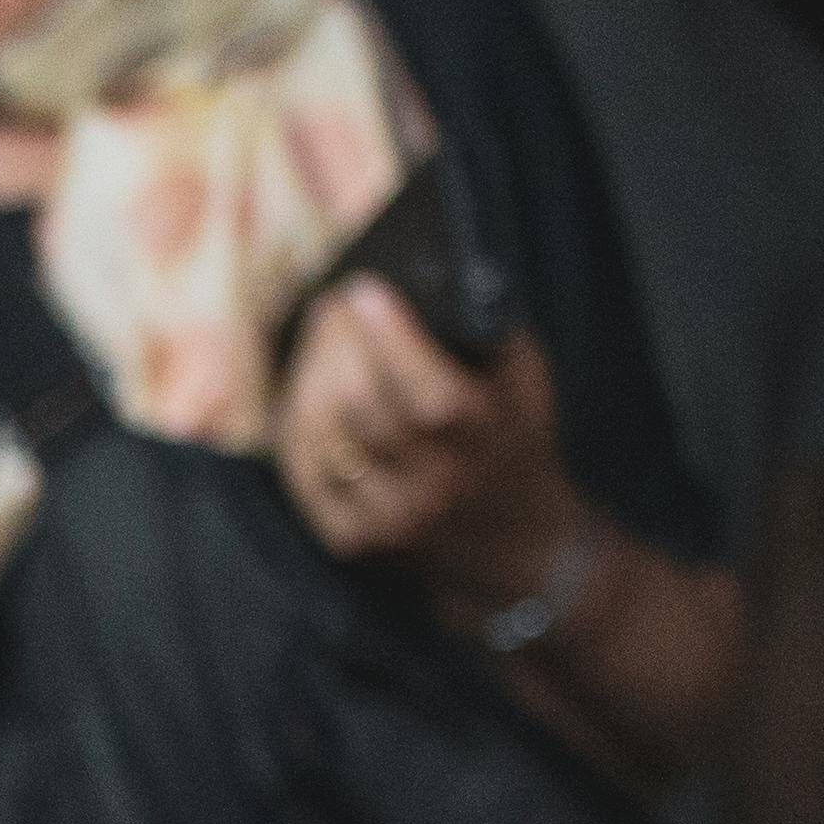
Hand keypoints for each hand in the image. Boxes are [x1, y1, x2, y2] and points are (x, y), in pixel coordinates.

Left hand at [274, 288, 579, 605]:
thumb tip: (418, 279)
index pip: (428, 392)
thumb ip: (483, 333)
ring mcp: (390, 519)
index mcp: (483, 441)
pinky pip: (303, 467)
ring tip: (324, 342)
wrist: (514, 544)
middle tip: (334, 306)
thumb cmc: (513, 439)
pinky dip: (299, 422)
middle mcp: (435, 487)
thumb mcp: (524, 382)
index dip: (389, 336)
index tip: (364, 290)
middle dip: (338, 341)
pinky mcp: (353, 539)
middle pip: (359, 403)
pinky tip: (309, 391)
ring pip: (322, 432)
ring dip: (311, 374)